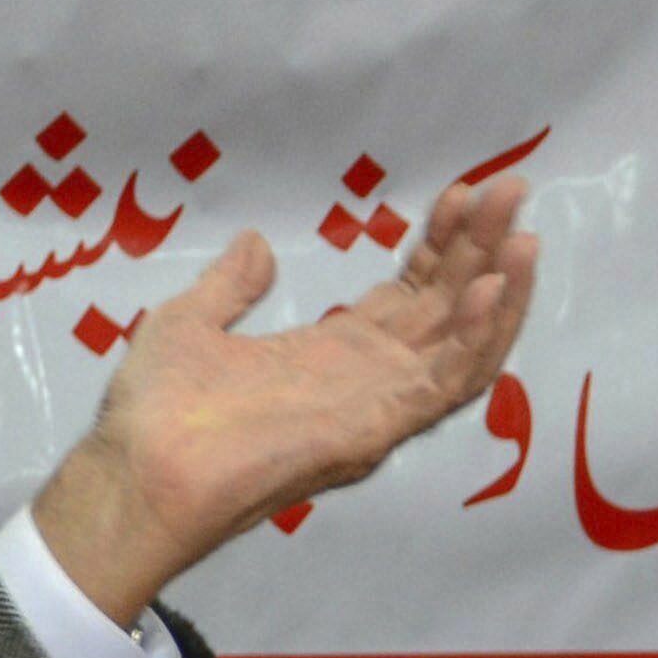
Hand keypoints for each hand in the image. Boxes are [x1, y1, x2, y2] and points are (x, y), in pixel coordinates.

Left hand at [28, 173, 536, 626]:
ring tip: (521, 233)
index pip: (410, 294)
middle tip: (512, 189)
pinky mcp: (376, 429)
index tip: (459, 193)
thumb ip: (231, 285)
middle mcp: (366, 381)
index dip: (440, 245)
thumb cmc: (156, 410)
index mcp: (330, 357)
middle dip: (483, 249)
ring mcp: (377, 406)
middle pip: (446, 308)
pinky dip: (475, 339)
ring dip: (500, 290)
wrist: (137, 468)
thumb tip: (256, 243)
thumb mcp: (190, 323)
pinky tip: (491, 288)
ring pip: (463, 346)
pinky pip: (444, 385)